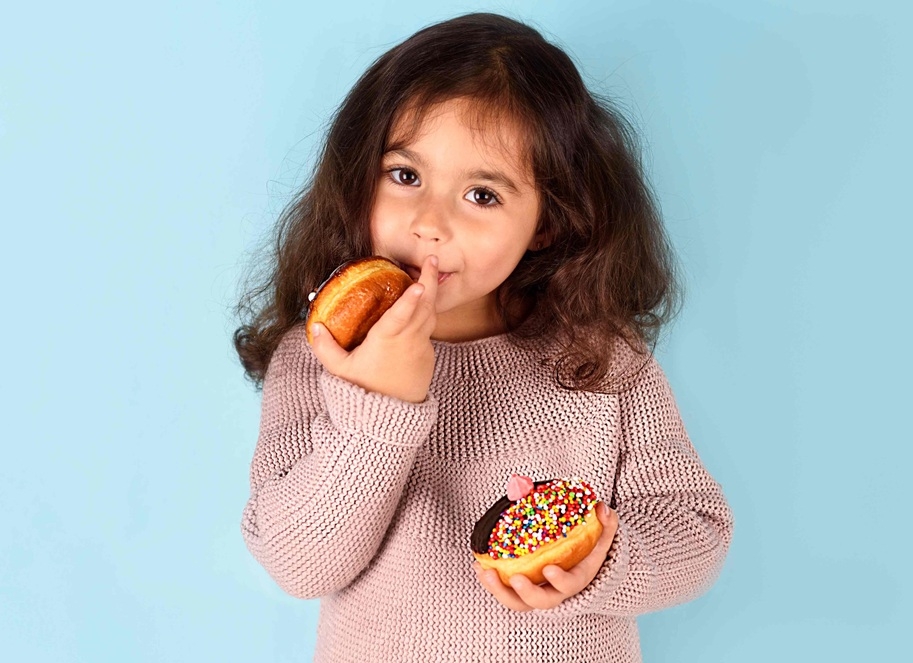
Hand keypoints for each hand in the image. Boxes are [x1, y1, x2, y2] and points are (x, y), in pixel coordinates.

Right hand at [308, 255, 438, 402]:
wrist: (391, 417)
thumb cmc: (363, 391)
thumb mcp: (340, 370)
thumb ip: (326, 348)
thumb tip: (315, 326)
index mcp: (387, 342)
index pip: (401, 318)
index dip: (410, 300)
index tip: (420, 284)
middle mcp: (408, 341)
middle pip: (424, 307)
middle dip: (430, 281)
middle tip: (433, 258)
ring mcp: (421, 347)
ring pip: (431, 315)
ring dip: (432, 293)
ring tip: (431, 272)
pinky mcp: (427, 354)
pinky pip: (429, 328)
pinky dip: (427, 312)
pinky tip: (424, 300)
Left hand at [472, 502, 618, 610]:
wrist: (584, 569)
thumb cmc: (590, 550)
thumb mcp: (603, 536)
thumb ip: (607, 523)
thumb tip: (600, 508)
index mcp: (578, 579)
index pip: (570, 585)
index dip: (559, 580)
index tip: (548, 568)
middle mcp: (557, 592)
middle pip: (542, 601)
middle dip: (527, 592)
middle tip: (515, 578)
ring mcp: (538, 593)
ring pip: (518, 603)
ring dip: (500, 591)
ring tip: (485, 572)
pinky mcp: (522, 592)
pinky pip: (505, 593)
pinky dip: (491, 582)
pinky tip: (479, 567)